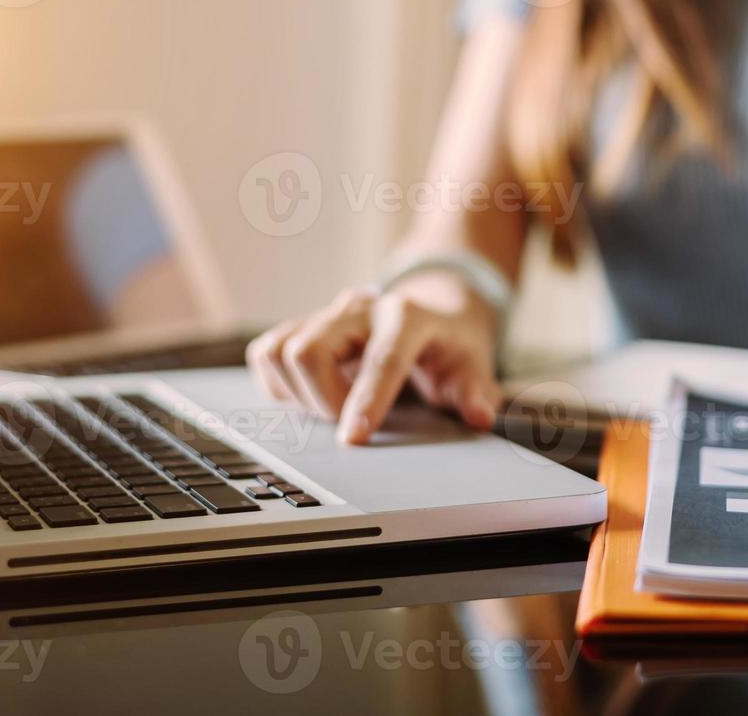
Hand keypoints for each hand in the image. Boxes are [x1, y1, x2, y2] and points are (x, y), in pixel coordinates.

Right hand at [246, 272, 501, 443]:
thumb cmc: (450, 343)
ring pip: (280, 351)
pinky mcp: (303, 325)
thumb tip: (480, 416)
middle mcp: (360, 309)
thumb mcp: (474, 365)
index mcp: (406, 317)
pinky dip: (279, 384)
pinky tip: (311, 395)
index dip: (366, 400)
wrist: (434, 308)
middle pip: (309, 351)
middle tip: (348, 421)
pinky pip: (267, 354)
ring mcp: (327, 315)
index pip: (381, 358)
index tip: (355, 438)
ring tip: (333, 407)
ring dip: (298, 394)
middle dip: (322, 400)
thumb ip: (478, 392)